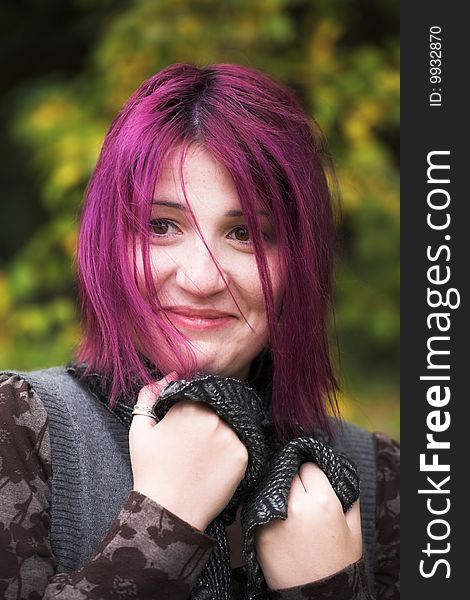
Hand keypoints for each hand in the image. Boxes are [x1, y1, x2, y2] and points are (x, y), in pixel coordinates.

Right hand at [129, 374, 248, 531]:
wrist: (167, 512)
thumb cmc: (149, 470)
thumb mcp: (140, 428)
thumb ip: (149, 394)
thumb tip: (170, 375)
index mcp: (187, 405)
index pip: (197, 396)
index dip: (191, 412)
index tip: (185, 430)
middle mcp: (212, 416)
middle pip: (215, 409)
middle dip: (206, 422)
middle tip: (194, 446)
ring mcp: (229, 435)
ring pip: (228, 426)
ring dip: (219, 435)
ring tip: (204, 457)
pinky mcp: (242, 455)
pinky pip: (240, 445)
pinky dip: (229, 453)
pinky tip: (214, 467)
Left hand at [254, 462, 362, 589]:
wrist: (316, 598)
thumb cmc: (338, 564)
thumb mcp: (354, 529)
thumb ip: (348, 496)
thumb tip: (336, 474)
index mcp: (322, 502)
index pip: (310, 467)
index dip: (313, 475)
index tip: (314, 484)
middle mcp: (296, 506)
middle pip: (289, 473)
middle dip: (296, 480)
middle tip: (302, 497)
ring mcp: (274, 518)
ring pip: (273, 486)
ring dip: (279, 492)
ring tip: (289, 508)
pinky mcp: (258, 530)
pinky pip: (260, 505)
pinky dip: (268, 507)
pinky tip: (279, 520)